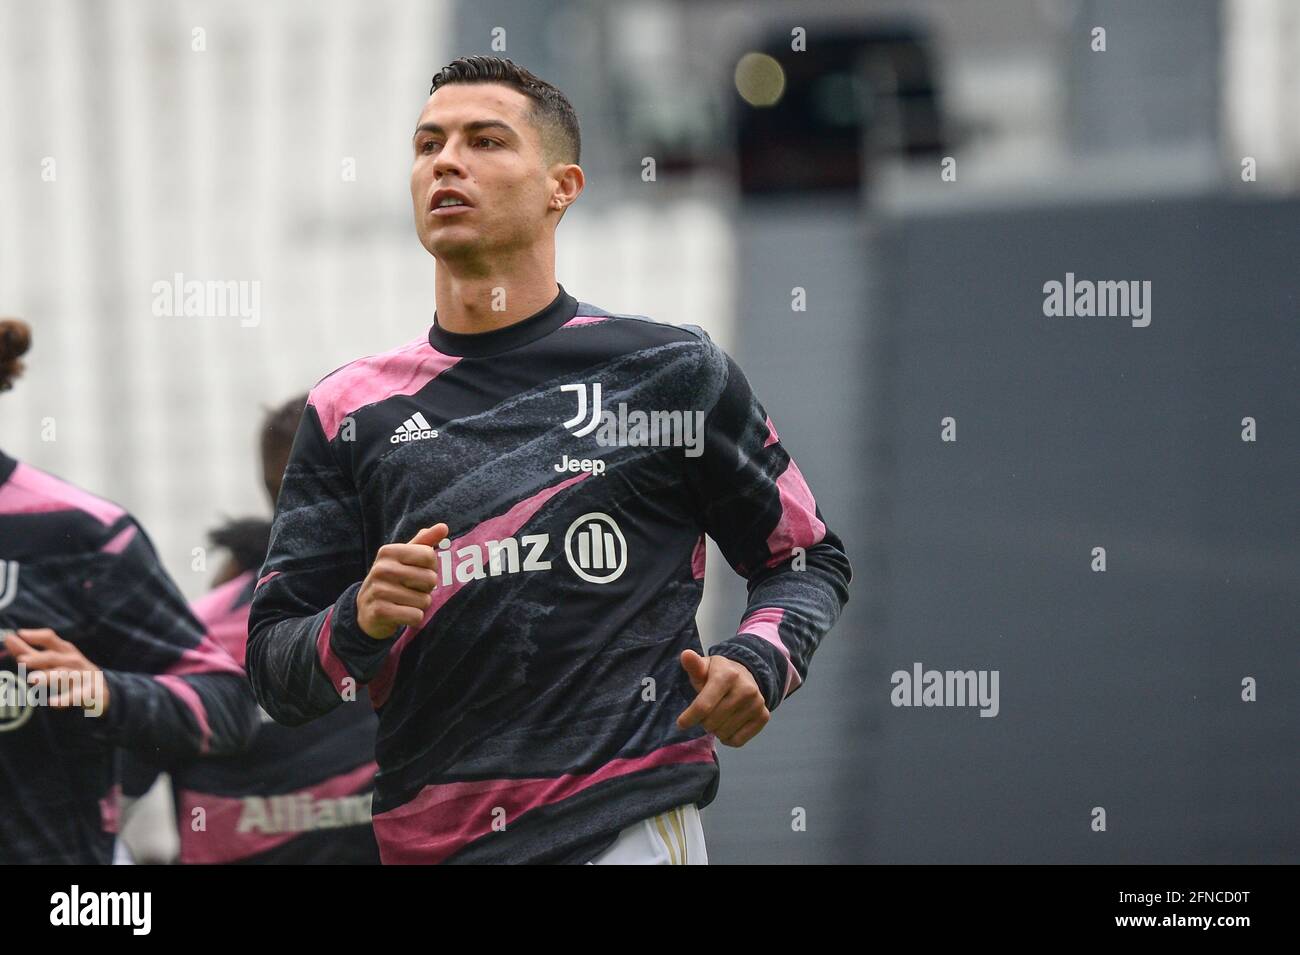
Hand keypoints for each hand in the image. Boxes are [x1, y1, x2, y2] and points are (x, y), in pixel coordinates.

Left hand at [4, 628, 108, 715]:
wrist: (103, 691)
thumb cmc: (72, 672)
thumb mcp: (55, 661)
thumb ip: (30, 652)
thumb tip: (8, 638)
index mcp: (65, 651)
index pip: (50, 639)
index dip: (35, 636)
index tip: (19, 634)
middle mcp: (73, 661)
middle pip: (54, 658)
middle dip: (38, 658)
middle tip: (21, 660)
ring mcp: (82, 676)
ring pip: (64, 675)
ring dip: (49, 676)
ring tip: (32, 679)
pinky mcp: (88, 693)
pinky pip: (76, 696)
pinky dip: (65, 699)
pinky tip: (53, 703)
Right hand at [356, 523, 447, 639]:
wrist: (366, 611)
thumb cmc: (393, 580)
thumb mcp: (405, 558)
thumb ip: (424, 542)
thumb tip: (444, 526)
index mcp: (389, 551)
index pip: (429, 556)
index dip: (430, 568)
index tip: (417, 573)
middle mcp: (381, 568)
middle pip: (430, 579)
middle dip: (426, 589)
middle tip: (410, 590)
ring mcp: (378, 590)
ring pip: (424, 600)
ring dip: (419, 605)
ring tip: (404, 602)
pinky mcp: (380, 612)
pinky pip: (416, 616)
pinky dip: (414, 618)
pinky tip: (400, 614)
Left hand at [675, 648, 769, 746]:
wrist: (745, 676)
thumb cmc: (716, 675)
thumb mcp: (704, 667)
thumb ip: (694, 665)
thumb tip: (685, 654)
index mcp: (728, 675)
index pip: (704, 706)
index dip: (690, 717)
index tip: (681, 723)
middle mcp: (746, 689)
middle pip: (712, 722)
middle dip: (703, 721)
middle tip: (706, 712)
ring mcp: (757, 703)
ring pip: (723, 733)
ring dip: (715, 730)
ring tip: (717, 716)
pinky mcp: (763, 716)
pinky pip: (737, 741)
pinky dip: (728, 738)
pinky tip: (728, 725)